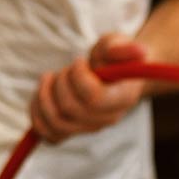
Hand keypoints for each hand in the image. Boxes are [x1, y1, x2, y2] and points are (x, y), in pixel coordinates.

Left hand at [31, 33, 148, 143]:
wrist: (114, 75)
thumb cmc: (115, 57)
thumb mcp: (118, 44)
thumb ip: (122, 48)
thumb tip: (140, 50)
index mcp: (121, 99)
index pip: (93, 98)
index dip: (78, 76)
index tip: (79, 60)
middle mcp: (105, 119)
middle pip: (70, 109)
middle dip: (60, 82)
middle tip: (65, 69)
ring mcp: (87, 127)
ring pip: (55, 123)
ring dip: (45, 96)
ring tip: (50, 78)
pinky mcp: (71, 130)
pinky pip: (48, 134)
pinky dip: (37, 115)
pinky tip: (41, 94)